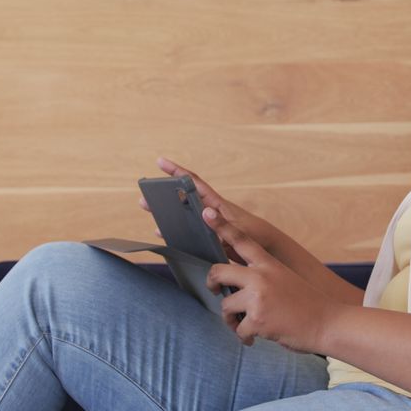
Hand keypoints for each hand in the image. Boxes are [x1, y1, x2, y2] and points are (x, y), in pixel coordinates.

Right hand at [139, 157, 276, 263]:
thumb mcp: (238, 229)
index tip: (160, 161)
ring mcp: (208, 223)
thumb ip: (222, 223)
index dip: (177, 171)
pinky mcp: (208, 237)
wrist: (265, 249)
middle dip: (164, 195)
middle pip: (182, 199)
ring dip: (165, 213)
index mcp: (216, 204)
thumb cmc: (255, 236)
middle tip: (145, 194)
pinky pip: (186, 232)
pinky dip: (174, 232)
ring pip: (182, 215)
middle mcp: (210, 211)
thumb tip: (204, 212)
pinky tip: (162, 233)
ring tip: (148, 209)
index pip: (194, 183)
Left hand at [202, 207, 336, 351]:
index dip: (222, 225)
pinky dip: (245, 336)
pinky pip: (238, 329)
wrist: (328, 323)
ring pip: (225, 306)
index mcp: (269, 264)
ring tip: (245, 325)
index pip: (241, 240)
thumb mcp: (286, 279)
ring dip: (231, 319)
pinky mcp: (257, 319)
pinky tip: (255, 338)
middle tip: (216, 291)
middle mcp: (261, 277)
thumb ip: (262, 277)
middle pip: (218, 272)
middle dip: (212, 283)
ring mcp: (258, 297)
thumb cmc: (307, 304)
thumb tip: (235, 287)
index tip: (206, 212)